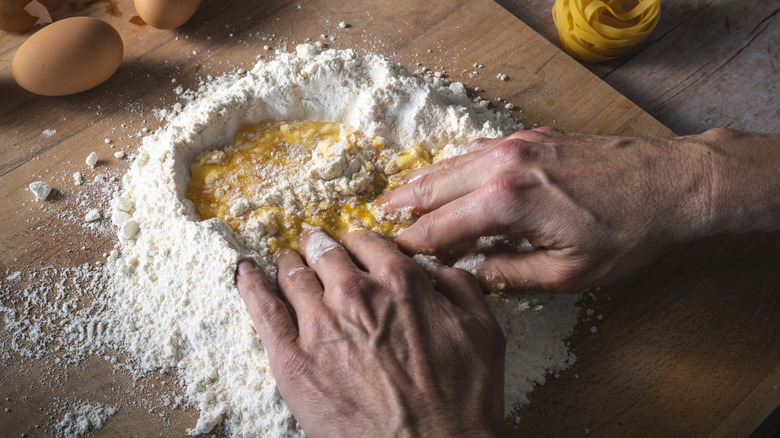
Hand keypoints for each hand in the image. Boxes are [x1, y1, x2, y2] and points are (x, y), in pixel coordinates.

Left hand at [235, 229, 504, 436]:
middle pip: (326, 253)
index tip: (356, 248)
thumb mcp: (483, 332)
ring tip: (286, 260)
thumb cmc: (461, 401)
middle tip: (315, 245)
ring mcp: (319, 324)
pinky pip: (262, 309)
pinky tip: (244, 271)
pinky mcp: (292, 359)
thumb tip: (438, 271)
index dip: (361, 244)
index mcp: (400, 281)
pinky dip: (250, 284)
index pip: (369, 243)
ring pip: (293, 275)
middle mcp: (355, 293)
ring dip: (290, 262)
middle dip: (320, 246)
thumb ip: (460, 288)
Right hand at [379, 127, 779, 292]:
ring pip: (451, 162)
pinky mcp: (532, 137)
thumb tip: (475, 273)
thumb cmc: (627, 232)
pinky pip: (477, 149)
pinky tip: (445, 173)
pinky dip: (453, 163)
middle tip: (374, 217)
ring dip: (422, 181)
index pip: (440, 227)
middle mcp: (503, 167)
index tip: (391, 256)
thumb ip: (512, 274)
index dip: (411, 244)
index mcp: (507, 204)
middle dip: (401, 204)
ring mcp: (516, 146)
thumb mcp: (568, 272)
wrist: (671, 182)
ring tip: (396, 195)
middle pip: (434, 186)